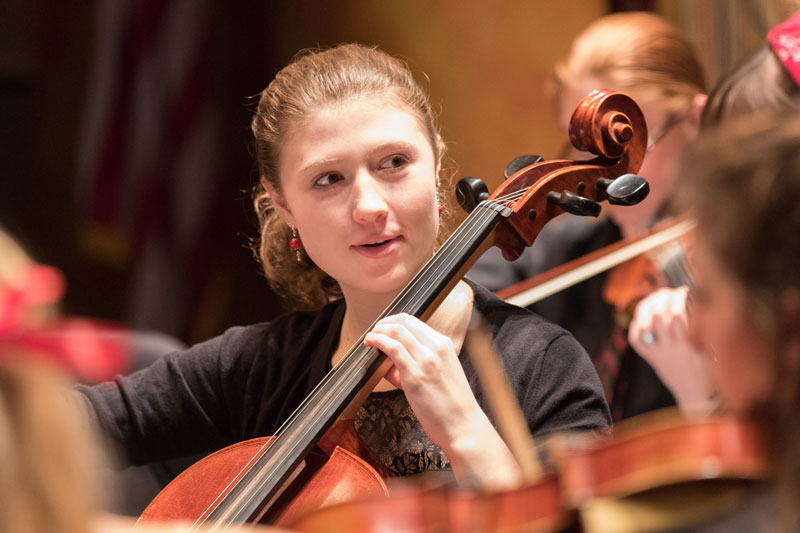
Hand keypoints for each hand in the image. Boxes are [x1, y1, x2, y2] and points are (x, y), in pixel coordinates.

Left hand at [364, 313, 520, 487]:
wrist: (463, 425)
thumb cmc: (452, 406)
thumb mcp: (441, 375)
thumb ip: (419, 365)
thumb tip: (393, 364)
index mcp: (445, 345)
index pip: (416, 322)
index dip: (396, 321)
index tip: (385, 327)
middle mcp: (436, 348)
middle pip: (405, 321)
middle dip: (386, 322)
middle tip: (376, 330)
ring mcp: (426, 360)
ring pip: (397, 331)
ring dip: (380, 330)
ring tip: (370, 337)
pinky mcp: (414, 375)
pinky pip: (392, 348)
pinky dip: (378, 341)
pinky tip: (371, 342)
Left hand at [629, 287, 716, 413]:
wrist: (700, 400)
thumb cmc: (714, 374)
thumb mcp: (716, 351)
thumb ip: (707, 329)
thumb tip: (700, 300)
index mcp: (691, 347)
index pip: (679, 314)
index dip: (680, 297)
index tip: (686, 289)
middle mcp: (673, 350)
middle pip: (660, 316)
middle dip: (664, 298)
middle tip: (671, 292)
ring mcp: (660, 355)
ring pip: (646, 324)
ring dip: (650, 306)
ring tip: (658, 298)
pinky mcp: (653, 360)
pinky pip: (636, 340)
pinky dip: (637, 325)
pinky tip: (644, 316)